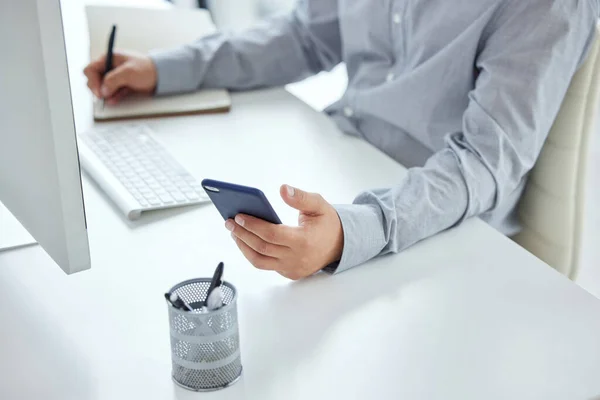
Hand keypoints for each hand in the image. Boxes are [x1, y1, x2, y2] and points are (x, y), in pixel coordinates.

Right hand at [83, 51, 157, 104]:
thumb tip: (103, 90)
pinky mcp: (122, 85)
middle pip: (94, 79)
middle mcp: (110, 67)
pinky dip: (112, 97)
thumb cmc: (147, 68)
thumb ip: (113, 80)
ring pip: (103, 87)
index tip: (99, 92)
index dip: (92, 81)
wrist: (162, 76)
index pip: (91, 69)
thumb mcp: (129, 72)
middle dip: (97, 88)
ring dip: (105, 94)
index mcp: (109, 58)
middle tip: (104, 97)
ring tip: (111, 99)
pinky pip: (112, 92)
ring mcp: (116, 76)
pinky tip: (114, 100)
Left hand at [226, 185, 343, 279]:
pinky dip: (253, 253)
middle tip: (229, 222)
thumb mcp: (319, 205)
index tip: (238, 216)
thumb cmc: (328, 223)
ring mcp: (292, 268)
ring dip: (243, 247)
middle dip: (242, 234)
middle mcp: (297, 258)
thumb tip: (282, 189)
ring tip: (234, 232)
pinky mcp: (289, 273)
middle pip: (261, 248)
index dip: (252, 225)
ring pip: (259, 261)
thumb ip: (300, 197)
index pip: (271, 234)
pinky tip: (246, 240)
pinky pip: (266, 265)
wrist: (341, 245)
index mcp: (304, 241)